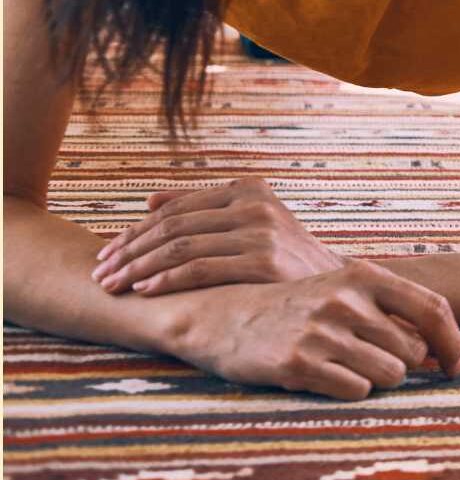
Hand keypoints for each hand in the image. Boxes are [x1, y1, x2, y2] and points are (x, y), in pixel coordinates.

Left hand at [92, 176, 345, 295]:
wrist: (339, 286)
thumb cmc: (286, 259)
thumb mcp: (252, 223)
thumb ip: (204, 210)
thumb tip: (149, 202)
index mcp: (250, 189)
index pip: (175, 209)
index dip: (134, 232)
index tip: (107, 254)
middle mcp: (255, 205)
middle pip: (172, 227)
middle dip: (128, 250)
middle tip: (100, 273)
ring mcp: (262, 232)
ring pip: (179, 247)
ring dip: (137, 267)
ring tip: (113, 285)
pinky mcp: (264, 261)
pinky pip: (199, 269)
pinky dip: (165, 280)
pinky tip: (144, 290)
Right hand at [167, 261, 459, 399]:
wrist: (221, 317)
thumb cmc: (300, 309)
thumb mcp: (351, 297)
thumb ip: (408, 317)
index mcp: (363, 276)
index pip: (434, 309)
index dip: (453, 342)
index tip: (455, 366)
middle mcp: (345, 300)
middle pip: (412, 352)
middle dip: (399, 363)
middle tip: (363, 359)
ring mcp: (320, 332)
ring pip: (389, 375)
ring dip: (374, 379)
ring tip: (341, 365)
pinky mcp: (297, 364)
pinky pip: (355, 391)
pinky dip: (347, 390)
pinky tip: (320, 376)